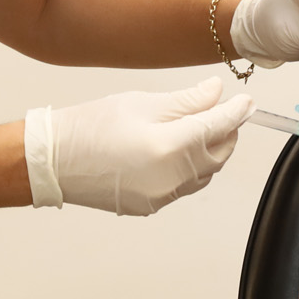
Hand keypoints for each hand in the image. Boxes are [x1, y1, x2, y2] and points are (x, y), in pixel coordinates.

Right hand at [25, 76, 252, 215]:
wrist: (53, 160)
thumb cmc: (90, 126)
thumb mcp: (141, 104)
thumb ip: (186, 101)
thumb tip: (217, 93)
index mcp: (169, 147)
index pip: (218, 126)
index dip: (237, 112)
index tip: (246, 102)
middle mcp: (171, 178)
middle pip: (218, 154)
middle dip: (226, 132)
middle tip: (223, 111)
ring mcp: (162, 196)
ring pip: (204, 173)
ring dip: (210, 151)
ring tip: (200, 128)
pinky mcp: (152, 206)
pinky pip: (185, 186)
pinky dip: (190, 167)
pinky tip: (178, 151)